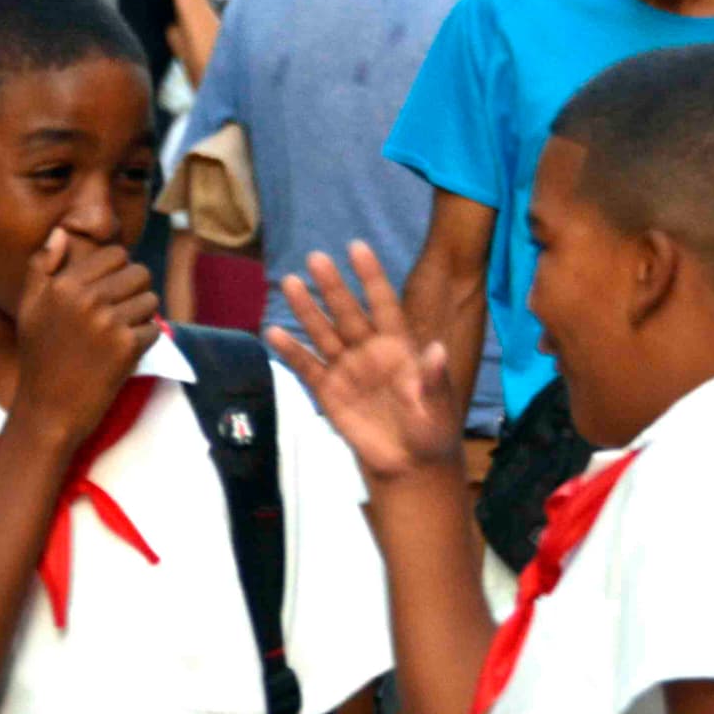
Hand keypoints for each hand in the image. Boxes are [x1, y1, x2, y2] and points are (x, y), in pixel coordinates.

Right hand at [8, 228, 161, 449]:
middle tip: (121, 312)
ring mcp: (108, 323)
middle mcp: (86, 299)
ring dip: (142, 316)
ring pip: (150, 300)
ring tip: (121, 332)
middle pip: (139, 273)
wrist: (48, 410)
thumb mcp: (29, 308)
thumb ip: (41, 267)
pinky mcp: (127, 348)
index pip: (116, 254)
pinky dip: (145, 340)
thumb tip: (61, 233)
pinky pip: (154, 329)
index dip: (120, 270)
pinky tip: (124, 352)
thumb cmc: (39, 358)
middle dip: (136, 291)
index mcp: (64, 284)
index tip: (111, 290)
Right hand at [268, 242, 462, 479]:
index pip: (384, 305)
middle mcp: (370, 351)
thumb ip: (435, 378)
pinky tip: (274, 333)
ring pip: (324, 333)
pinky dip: (292, 351)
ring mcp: (348, 370)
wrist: (409, 465)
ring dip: (307, 310)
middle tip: (316, 258)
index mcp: (399, 347)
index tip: (357, 248)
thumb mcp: (439, 406)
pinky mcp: (330, 392)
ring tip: (290, 283)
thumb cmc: (431, 431)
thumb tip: (437, 350)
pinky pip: (308, 367)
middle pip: (348, 313)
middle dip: (333, 287)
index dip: (371, 277)